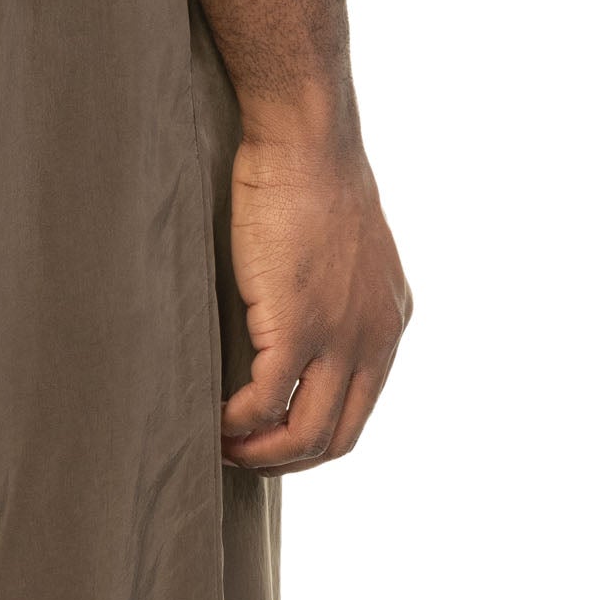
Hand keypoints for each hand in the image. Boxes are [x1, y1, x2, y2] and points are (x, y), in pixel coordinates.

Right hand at [219, 121, 411, 470]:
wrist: (305, 140)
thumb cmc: (308, 181)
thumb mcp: (341, 255)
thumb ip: (333, 303)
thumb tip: (293, 332)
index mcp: (388, 323)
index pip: (356, 413)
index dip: (308, 440)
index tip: (267, 437)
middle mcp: (375, 338)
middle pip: (336, 438)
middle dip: (283, 460)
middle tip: (238, 453)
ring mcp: (340, 336)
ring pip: (305, 434)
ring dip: (258, 452)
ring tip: (220, 442)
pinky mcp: (299, 325)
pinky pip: (265, 401)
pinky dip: (235, 420)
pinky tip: (210, 412)